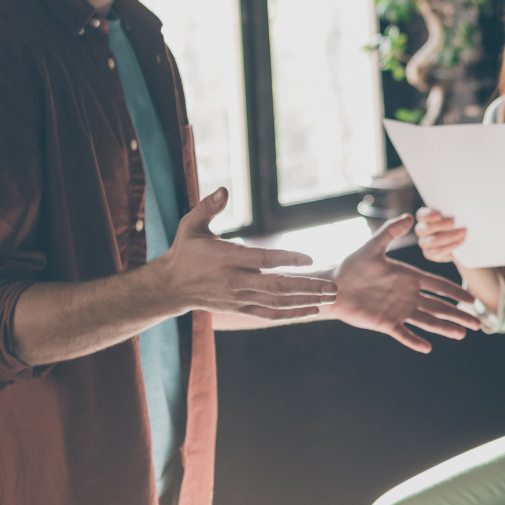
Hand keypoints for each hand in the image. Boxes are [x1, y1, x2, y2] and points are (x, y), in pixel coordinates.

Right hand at [149, 187, 336, 319]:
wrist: (170, 287)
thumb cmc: (185, 251)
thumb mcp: (190, 225)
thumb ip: (207, 207)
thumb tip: (224, 190)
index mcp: (226, 259)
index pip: (262, 260)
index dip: (286, 259)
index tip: (310, 259)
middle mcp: (235, 281)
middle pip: (277, 287)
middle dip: (308, 287)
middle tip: (333, 287)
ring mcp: (239, 298)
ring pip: (277, 304)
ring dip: (306, 301)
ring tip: (331, 298)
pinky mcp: (240, 309)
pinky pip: (270, 314)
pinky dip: (292, 314)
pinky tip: (312, 310)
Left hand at [322, 215, 481, 352]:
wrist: (332, 286)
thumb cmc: (352, 265)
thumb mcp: (373, 246)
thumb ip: (391, 232)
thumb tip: (410, 217)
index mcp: (409, 278)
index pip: (439, 286)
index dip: (456, 293)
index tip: (472, 300)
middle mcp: (408, 296)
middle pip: (439, 306)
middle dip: (458, 315)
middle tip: (478, 324)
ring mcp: (398, 311)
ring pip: (427, 321)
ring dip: (444, 328)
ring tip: (461, 335)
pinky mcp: (385, 323)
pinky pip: (403, 334)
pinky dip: (414, 341)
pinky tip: (427, 348)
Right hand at [414, 206, 466, 264]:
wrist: (461, 238)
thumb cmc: (457, 221)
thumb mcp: (454, 214)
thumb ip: (452, 211)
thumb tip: (461, 208)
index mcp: (424, 217)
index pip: (421, 215)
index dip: (428, 216)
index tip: (439, 215)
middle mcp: (422, 230)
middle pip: (426, 228)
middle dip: (441, 225)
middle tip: (454, 222)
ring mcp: (424, 243)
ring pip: (432, 241)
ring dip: (449, 237)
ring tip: (462, 233)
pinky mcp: (430, 254)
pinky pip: (437, 252)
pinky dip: (450, 247)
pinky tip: (459, 241)